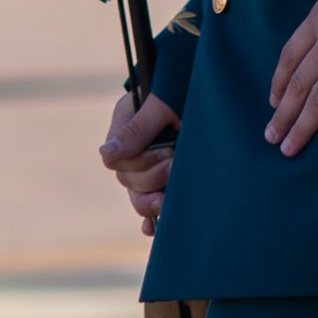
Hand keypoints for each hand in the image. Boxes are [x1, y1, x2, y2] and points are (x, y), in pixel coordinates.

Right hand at [101, 90, 178, 237]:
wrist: (210, 87)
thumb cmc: (185, 88)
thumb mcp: (163, 103)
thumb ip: (137, 127)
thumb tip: (107, 154)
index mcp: (124, 123)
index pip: (114, 160)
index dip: (140, 162)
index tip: (168, 152)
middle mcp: (131, 147)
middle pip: (127, 180)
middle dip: (154, 176)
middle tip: (178, 162)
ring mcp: (144, 163)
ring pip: (137, 195)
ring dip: (156, 198)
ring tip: (175, 190)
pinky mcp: (161, 177)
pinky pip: (147, 204)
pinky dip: (149, 218)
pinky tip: (152, 229)